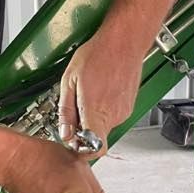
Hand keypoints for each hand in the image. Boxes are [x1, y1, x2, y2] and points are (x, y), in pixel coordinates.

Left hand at [59, 27, 144, 154]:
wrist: (124, 41)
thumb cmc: (99, 54)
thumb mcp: (70, 80)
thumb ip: (66, 111)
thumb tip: (64, 131)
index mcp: (97, 111)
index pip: (96, 149)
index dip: (83, 151)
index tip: (73, 142)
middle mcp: (114, 115)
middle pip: (96, 137)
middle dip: (83, 129)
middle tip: (74, 109)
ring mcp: (124, 111)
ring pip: (103, 125)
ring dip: (92, 116)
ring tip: (87, 94)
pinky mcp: (128, 106)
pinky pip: (112, 115)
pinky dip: (102, 108)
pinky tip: (98, 91)